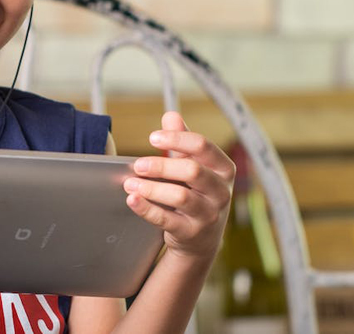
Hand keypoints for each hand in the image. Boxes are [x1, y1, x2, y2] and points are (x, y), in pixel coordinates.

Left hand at [123, 111, 235, 258]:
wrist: (201, 238)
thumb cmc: (196, 193)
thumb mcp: (193, 165)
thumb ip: (181, 142)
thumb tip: (171, 115)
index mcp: (223, 168)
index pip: (203, 146)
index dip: (176, 139)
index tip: (153, 138)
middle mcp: (220, 191)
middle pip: (192, 171)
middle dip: (162, 166)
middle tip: (138, 165)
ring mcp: (208, 214)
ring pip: (180, 197)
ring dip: (151, 188)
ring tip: (129, 184)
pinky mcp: (192, 233)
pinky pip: (167, 220)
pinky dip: (147, 209)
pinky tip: (132, 200)